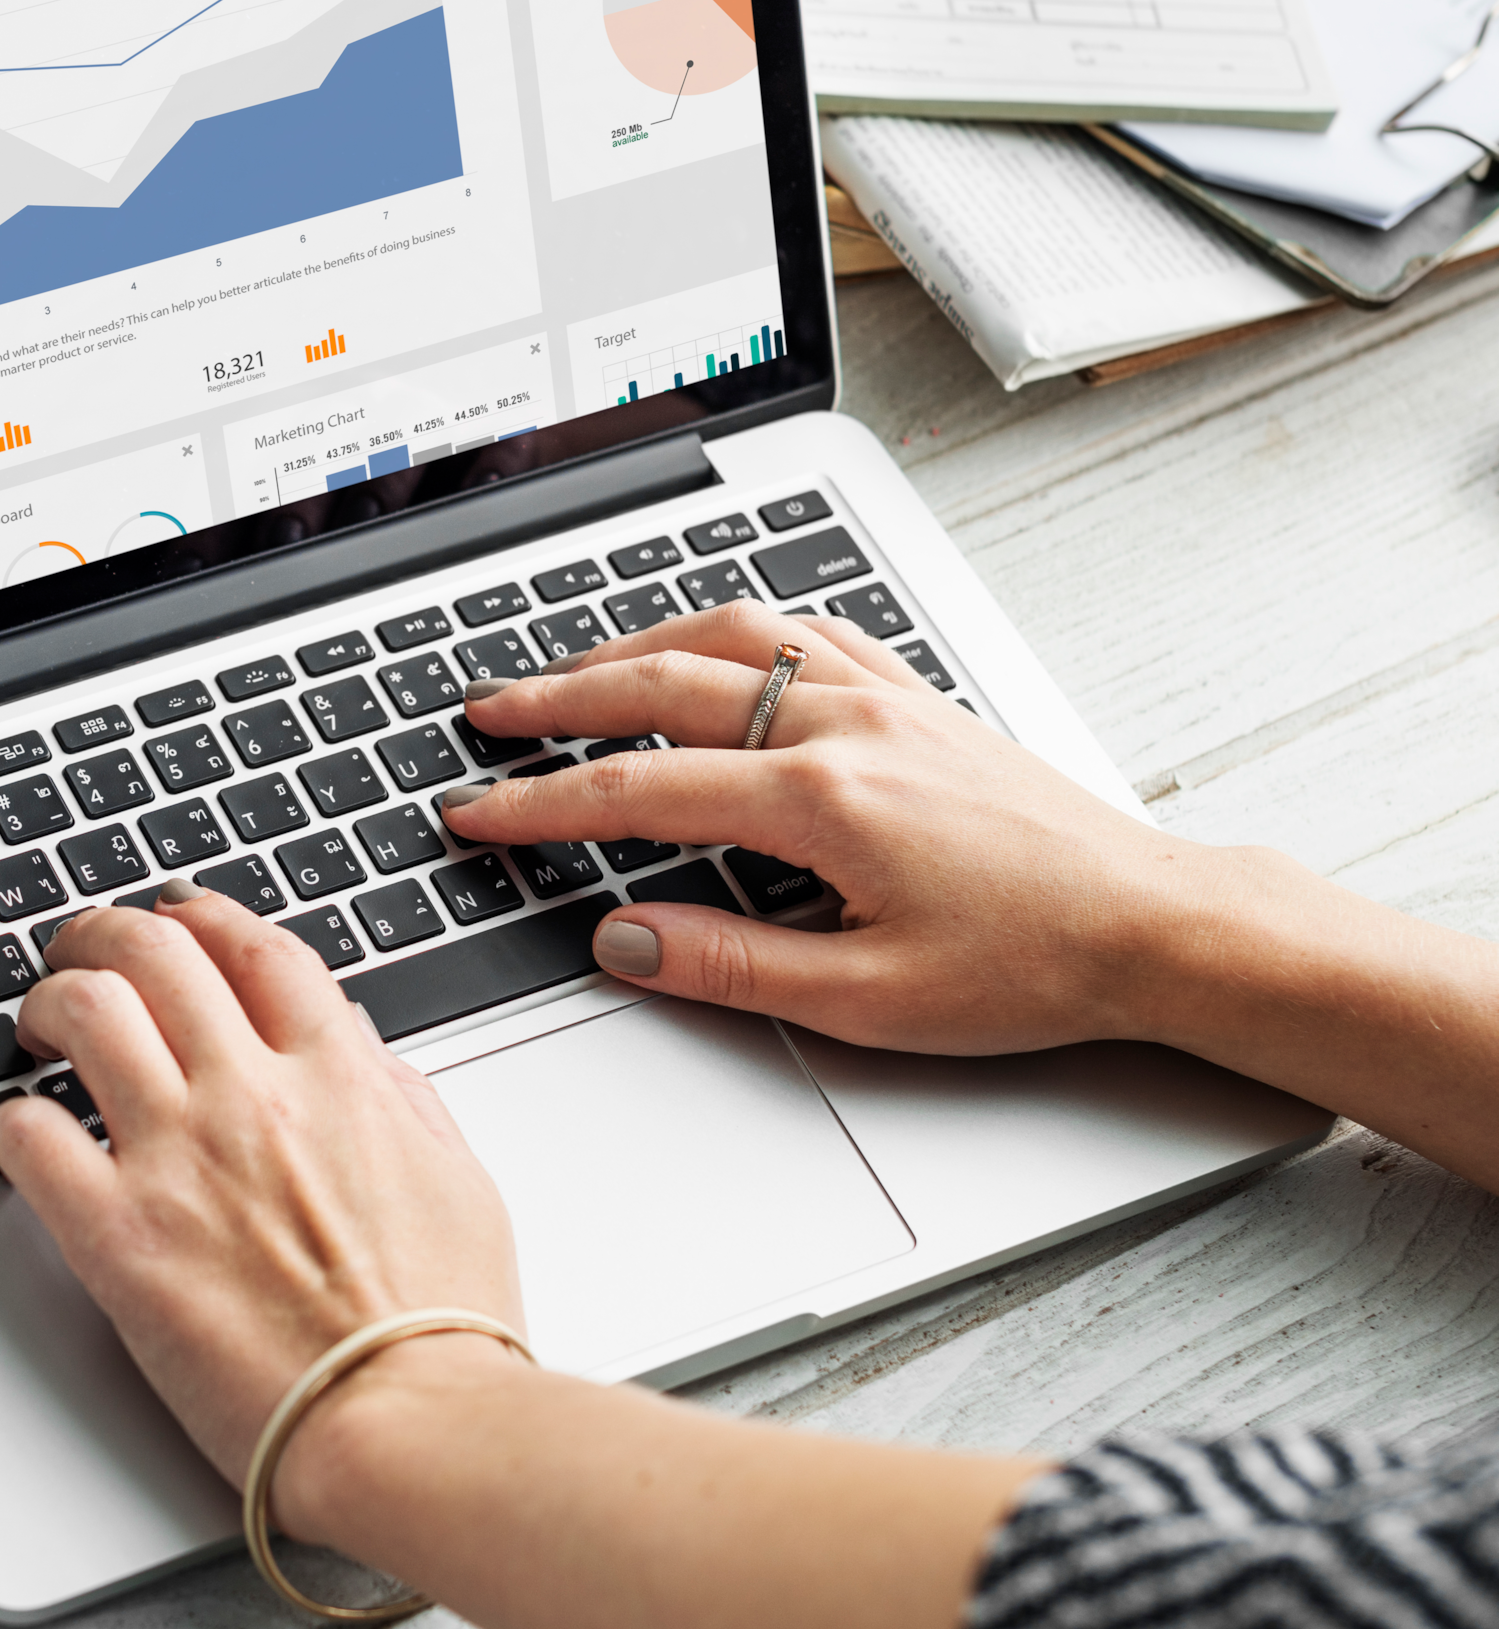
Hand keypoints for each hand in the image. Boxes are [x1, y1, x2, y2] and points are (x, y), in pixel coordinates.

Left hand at [0, 889, 521, 1519]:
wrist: (407, 1420)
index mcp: (337, 1074)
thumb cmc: (439, 1324)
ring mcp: (181, 1158)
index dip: (202, 914)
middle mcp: (252, 1094)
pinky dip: (10, 1120)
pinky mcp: (120, 1238)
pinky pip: (31, 1137)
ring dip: (50, 1000)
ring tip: (39, 1022)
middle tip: (82, 952)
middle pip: (155, 953)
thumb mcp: (456, 1175)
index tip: (177, 915)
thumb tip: (359, 1052)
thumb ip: (399, 1097)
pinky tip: (15, 1133)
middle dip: (104, 934)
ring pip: (86, 1012)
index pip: (253, 947)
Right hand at [442, 598, 1246, 1056]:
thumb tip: (623, 941)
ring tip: (574, 667)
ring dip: (636, 643)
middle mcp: (843, 726)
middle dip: (558, 696)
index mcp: (821, 800)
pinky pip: (806, 630)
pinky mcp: (918, 697)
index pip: (639, 789)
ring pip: (731, 635)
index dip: (540, 802)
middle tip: (488, 712)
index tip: (478, 807)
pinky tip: (712, 644)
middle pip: (663, 684)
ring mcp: (883, 699)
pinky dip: (734, 628)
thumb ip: (730, 963)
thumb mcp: (867, 1000)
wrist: (1150, 922)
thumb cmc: (1030, 965)